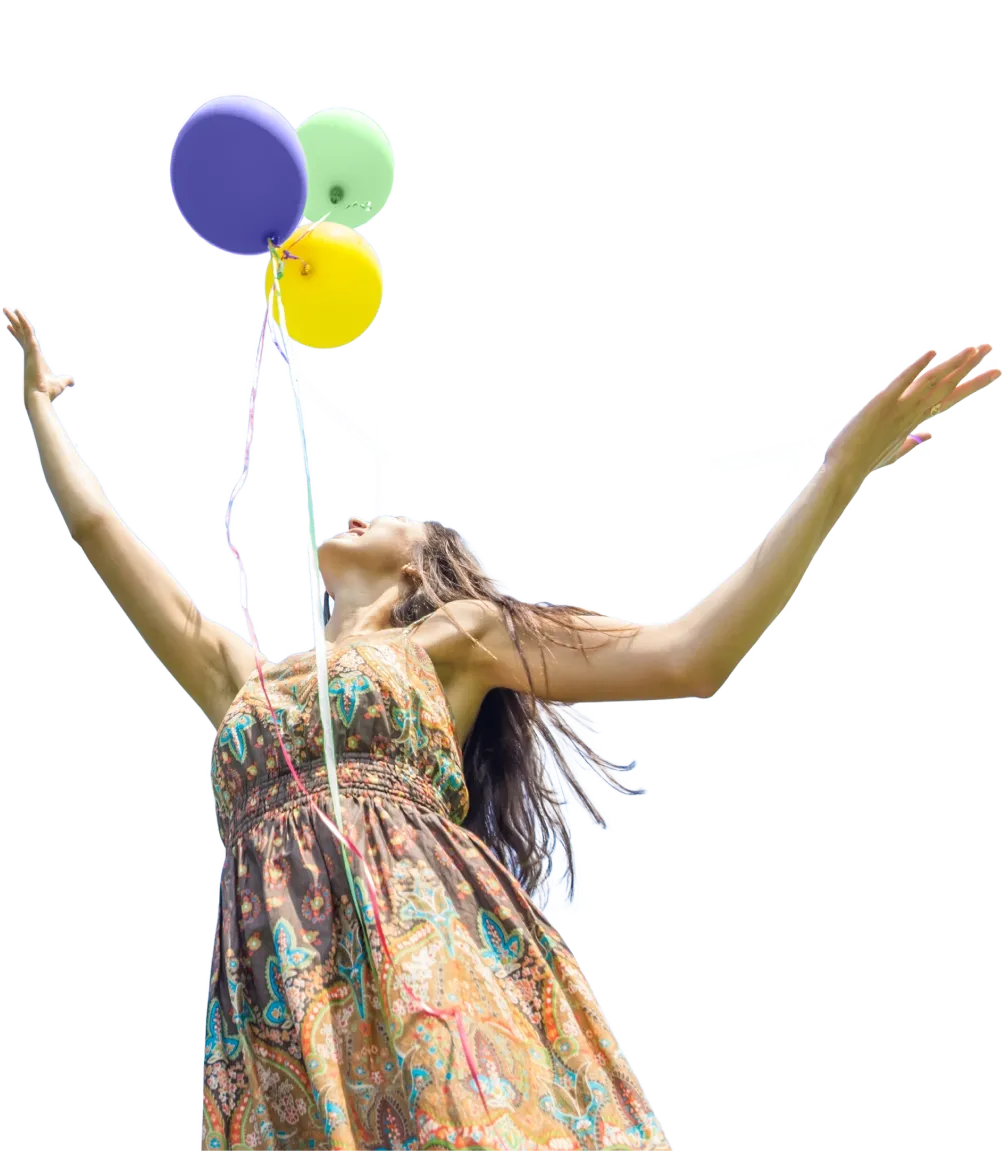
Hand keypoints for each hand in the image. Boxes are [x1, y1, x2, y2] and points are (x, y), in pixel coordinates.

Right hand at [2, 305, 75, 403]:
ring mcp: (29, 351)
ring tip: (6, 308)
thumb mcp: (60, 384)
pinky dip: (24, 323)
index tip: (10, 325)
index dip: (17, 333)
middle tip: (5, 311)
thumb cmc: (48, 392)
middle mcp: (30, 353)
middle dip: (13, 322)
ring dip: (15, 319)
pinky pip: (27, 332)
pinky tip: (19, 313)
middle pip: (20, 334)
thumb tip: (71, 381)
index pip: (24, 342)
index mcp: (34, 358)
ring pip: (22, 330)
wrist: (41, 397)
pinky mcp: (31, 350)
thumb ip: (66, 380)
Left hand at [824, 344, 1000, 479]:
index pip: (950, 398)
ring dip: (954, 363)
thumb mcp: (894, 452)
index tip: (994, 371)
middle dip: (970, 366)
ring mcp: (898, 408)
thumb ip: (913, 441)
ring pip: (932, 381)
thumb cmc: (865, 463)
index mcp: (916, 422)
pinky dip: (917, 367)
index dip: (972, 384)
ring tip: (974, 348)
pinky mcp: (881, 403)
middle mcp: (912, 413)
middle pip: (947, 386)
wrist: (844, 472)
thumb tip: (930, 434)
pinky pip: (903, 382)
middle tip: (990, 346)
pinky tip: (933, 352)